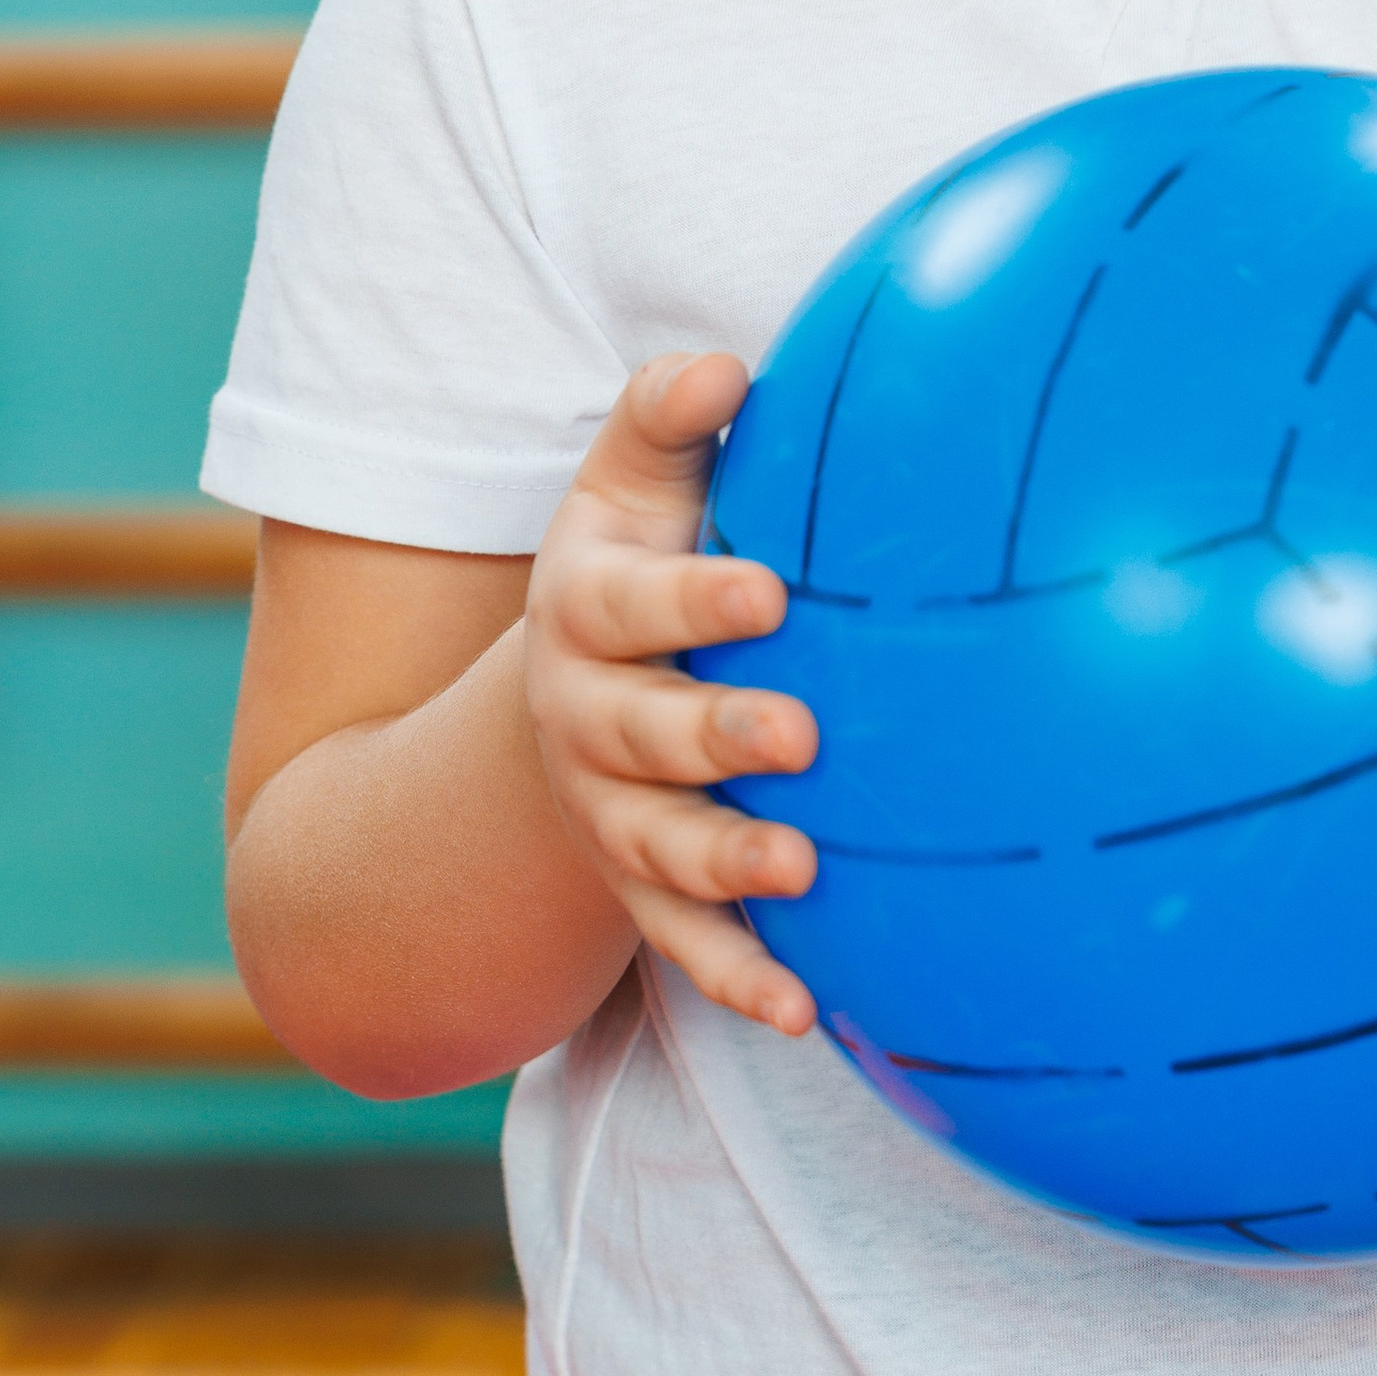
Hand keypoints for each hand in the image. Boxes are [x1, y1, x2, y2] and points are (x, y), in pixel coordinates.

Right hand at [523, 352, 819, 1035]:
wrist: (573, 692)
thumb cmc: (638, 565)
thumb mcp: (628, 485)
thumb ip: (667, 418)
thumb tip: (725, 363)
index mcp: (583, 612)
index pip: (631, 606)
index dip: (694, 599)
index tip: (773, 591)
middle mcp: (585, 720)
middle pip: (642, 734)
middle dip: (716, 735)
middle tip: (800, 732)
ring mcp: (611, 814)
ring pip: (660, 847)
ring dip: (726, 862)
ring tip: (799, 866)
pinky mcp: (646, 889)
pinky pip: (686, 943)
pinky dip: (738, 978)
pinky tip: (803, 1012)